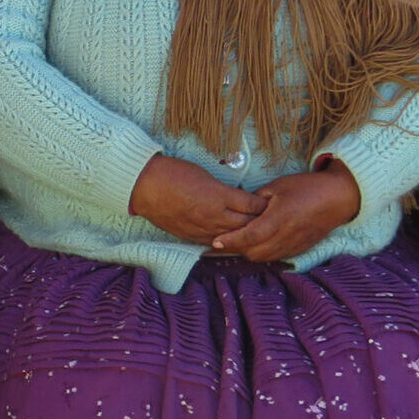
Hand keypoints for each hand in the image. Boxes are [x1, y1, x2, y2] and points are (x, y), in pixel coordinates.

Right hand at [129, 153, 266, 245]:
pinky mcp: (192, 237)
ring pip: (234, 238)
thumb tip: (237, 198)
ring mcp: (204, 229)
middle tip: (271, 221)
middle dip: (260, 222)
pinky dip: (228, 243)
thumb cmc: (174, 174)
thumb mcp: (206, 176)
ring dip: (246, 236)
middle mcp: (215, 215)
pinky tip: (235, 244)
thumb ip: (224, 190)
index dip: (264, 205)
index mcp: (220, 196)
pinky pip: (216, 244)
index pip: (252, 205)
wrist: (146, 186)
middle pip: (248, 224)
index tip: (272, 203)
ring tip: (258, 235)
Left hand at [210, 164, 361, 263]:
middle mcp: (286, 235)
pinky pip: (276, 258)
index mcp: (279, 218)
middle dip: (236, 248)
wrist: (338, 198)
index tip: (215, 242)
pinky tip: (256, 245)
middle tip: (222, 240)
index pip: (249, 236)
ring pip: (264, 258)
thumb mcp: (277, 186)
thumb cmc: (306, 187)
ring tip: (237, 243)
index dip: (231, 241)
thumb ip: (256, 201)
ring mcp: (294, 245)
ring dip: (249, 253)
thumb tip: (239, 210)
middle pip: (253, 252)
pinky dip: (263, 254)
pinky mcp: (300, 249)